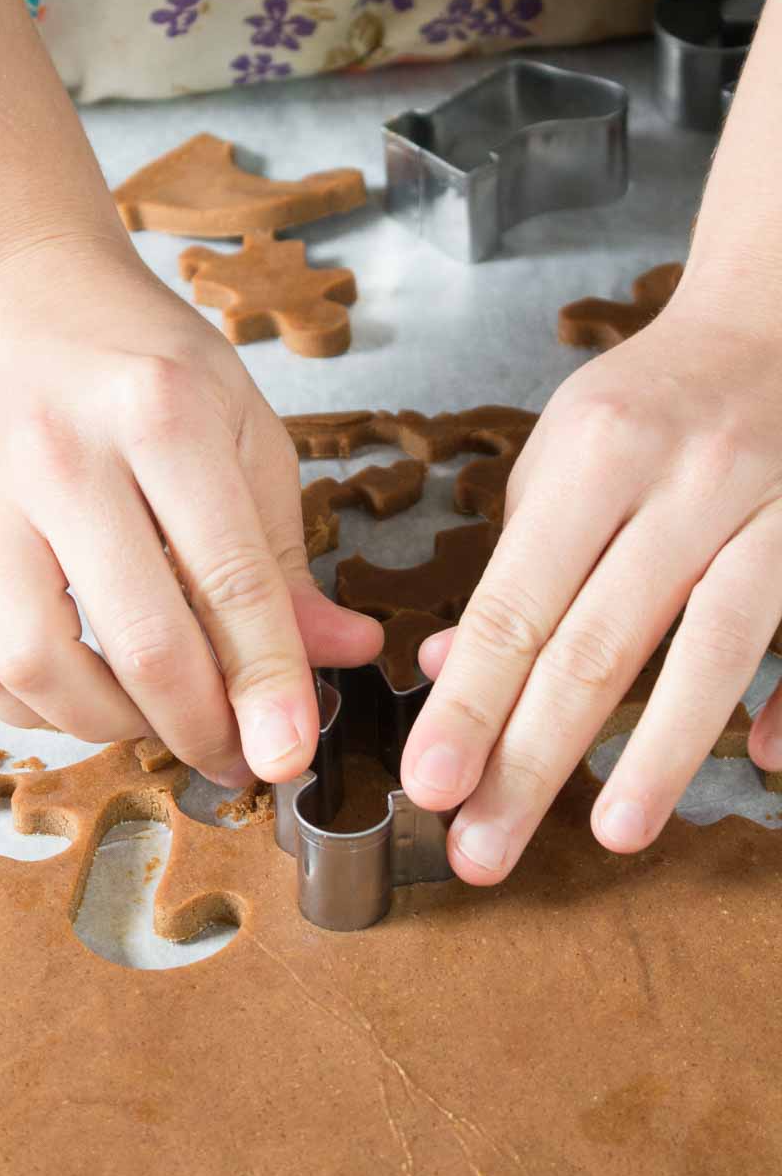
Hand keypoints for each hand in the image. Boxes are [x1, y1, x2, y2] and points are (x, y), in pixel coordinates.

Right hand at [0, 231, 381, 786]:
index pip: (229, 580)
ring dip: (112, 726)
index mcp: (161, 413)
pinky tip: (87, 695)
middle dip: (201, 725)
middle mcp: (62, 457)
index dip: (270, 683)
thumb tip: (341, 655)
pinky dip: (36, 710)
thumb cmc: (143, 360)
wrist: (13, 296)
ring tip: (160, 718)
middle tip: (237, 754)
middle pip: (137, 639)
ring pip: (38, 667)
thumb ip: (283, 552)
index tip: (293, 753)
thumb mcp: (242, 426)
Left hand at [399, 279, 781, 882]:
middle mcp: (688, 479)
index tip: (429, 784)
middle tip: (482, 850)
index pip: (518, 603)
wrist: (777, 325)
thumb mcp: (561, 456)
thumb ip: (516, 563)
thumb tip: (455, 671)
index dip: (471, 704)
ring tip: (610, 835)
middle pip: (601, 644)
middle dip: (533, 761)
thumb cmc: (650, 404)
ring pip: (718, 645)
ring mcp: (775, 505)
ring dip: (659, 752)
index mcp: (598, 454)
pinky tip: (765, 765)